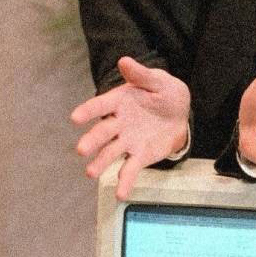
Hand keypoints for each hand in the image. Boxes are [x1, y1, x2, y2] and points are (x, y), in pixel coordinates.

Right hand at [71, 56, 189, 199]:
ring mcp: (127, 141)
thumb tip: (124, 61)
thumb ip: (142, 75)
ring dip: (101, 163)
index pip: (100, 105)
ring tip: (91, 173)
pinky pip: (130, 169)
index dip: (88, 111)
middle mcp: (118, 123)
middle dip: (92, 141)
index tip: (75, 118)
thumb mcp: (158, 81)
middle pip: (102, 132)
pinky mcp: (139, 156)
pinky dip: (125, 182)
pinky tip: (120, 195)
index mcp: (120, 101)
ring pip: (111, 153)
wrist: (180, 113)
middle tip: (81, 149)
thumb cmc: (165, 93)